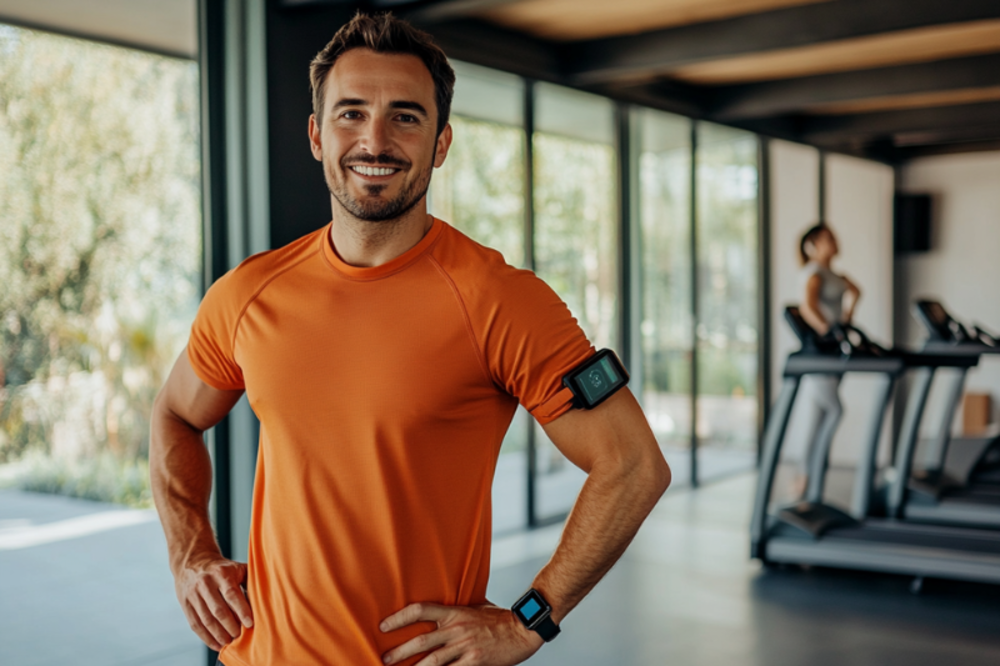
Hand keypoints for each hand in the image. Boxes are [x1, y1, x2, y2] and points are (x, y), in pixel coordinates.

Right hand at [174, 555, 252, 650]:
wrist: (193, 561)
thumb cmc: (222, 568)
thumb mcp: (237, 568)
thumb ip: (250, 581)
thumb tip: (264, 599)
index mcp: (221, 573)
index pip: (232, 594)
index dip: (241, 610)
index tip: (250, 623)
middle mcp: (206, 583)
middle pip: (218, 609)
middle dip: (230, 626)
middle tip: (240, 636)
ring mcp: (193, 594)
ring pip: (206, 619)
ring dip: (218, 634)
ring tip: (229, 642)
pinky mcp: (185, 604)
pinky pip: (195, 624)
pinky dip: (206, 637)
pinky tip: (216, 644)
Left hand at [380, 602, 543, 665]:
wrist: (523, 629)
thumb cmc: (499, 619)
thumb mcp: (476, 607)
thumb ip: (458, 609)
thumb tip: (441, 611)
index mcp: (455, 612)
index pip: (421, 610)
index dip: (399, 617)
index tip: (384, 626)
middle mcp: (457, 628)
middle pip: (422, 640)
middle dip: (400, 651)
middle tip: (385, 658)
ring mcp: (466, 646)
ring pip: (433, 660)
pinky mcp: (475, 661)